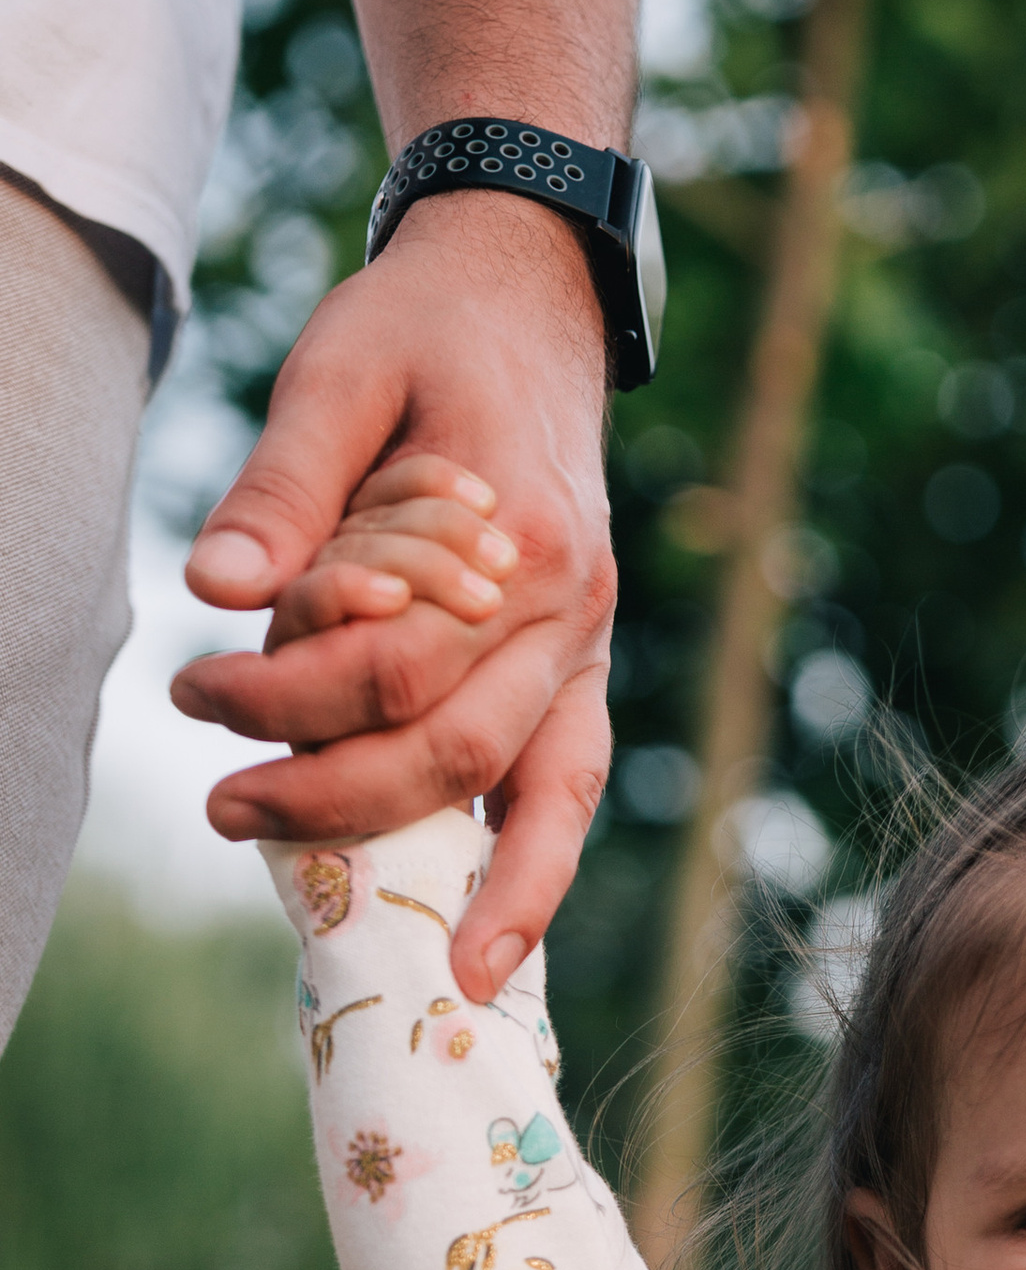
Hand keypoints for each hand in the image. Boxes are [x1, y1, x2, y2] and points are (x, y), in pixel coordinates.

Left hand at [171, 193, 616, 1000]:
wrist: (529, 297)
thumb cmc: (422, 331)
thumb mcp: (337, 373)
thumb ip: (283, 485)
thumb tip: (212, 585)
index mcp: (518, 538)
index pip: (390, 665)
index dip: (281, 698)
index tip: (189, 690)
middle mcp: (573, 608)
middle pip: (459, 749)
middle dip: (339, 801)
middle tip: (225, 810)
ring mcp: (591, 642)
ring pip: (550, 796)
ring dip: (489, 890)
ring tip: (437, 972)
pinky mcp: (584, 664)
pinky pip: (572, 785)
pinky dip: (536, 865)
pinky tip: (490, 933)